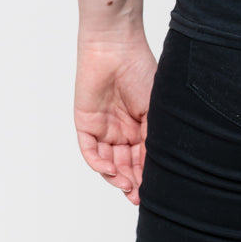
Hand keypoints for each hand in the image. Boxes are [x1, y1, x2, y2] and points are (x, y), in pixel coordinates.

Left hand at [74, 31, 157, 206]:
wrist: (116, 46)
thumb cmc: (140, 69)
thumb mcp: (153, 108)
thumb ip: (151, 137)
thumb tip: (154, 168)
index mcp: (140, 124)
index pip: (142, 156)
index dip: (146, 175)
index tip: (154, 191)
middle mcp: (121, 129)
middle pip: (125, 164)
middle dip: (132, 181)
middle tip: (139, 195)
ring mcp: (103, 127)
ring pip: (107, 162)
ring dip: (116, 176)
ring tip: (127, 185)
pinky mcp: (85, 123)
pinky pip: (90, 151)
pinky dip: (99, 164)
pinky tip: (112, 170)